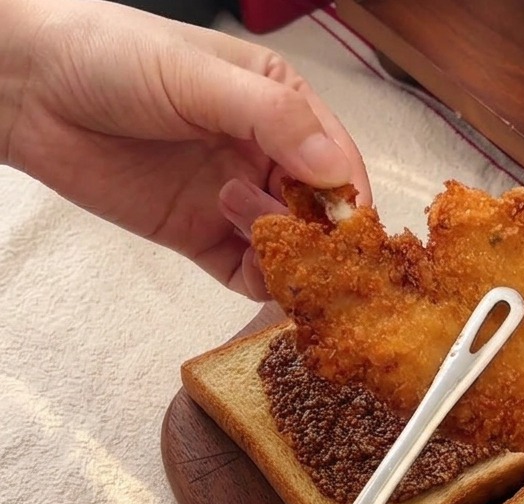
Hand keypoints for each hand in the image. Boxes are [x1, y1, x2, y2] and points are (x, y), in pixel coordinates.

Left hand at [0, 0, 369, 298]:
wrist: (26, 89)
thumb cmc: (111, 58)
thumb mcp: (199, 76)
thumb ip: (273, 119)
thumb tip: (339, 173)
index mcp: (280, 106)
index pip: (337, 159)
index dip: (348, 195)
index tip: (350, 226)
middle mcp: (267, 155)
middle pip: (320, 211)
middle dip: (322, 234)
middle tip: (304, 243)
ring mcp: (237, 200)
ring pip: (291, 248)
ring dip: (287, 254)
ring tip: (241, 223)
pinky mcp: (204, 239)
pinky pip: (251, 274)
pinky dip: (263, 282)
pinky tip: (254, 270)